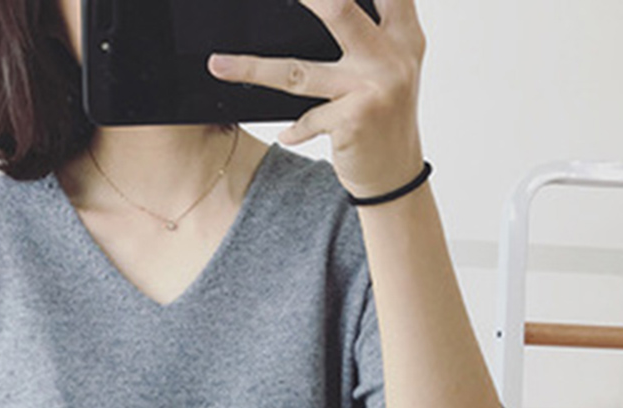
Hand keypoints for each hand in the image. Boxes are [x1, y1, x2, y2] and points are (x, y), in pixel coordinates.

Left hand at [208, 0, 426, 198]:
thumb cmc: (385, 116)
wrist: (396, 175)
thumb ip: (371, 30)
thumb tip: (325, 2)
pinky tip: (286, 136)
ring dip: (252, 68)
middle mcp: (393, 55)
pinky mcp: (355, 120)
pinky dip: (294, 130)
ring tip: (219, 64)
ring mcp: (373, 88)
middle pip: (339, 9)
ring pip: (299, 72)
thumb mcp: (390, 67)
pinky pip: (308, 119)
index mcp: (403, 33)